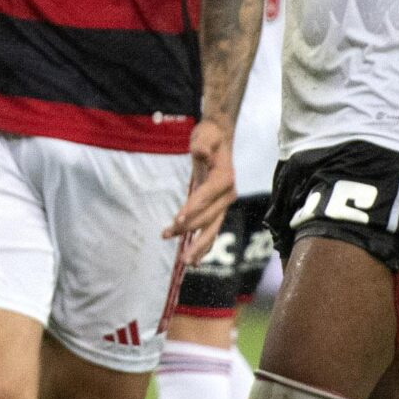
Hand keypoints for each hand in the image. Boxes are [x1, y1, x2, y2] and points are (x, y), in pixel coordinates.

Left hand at [163, 118, 236, 264]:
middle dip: (190, 230)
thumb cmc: (210, 137)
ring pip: (212, 228)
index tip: (177, 220)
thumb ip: (202, 145)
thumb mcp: (205, 136)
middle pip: (208, 217)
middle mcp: (228, 194)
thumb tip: (200, 152)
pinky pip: (212, 229)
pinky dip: (204, 245)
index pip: (205, 196)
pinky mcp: (218, 208)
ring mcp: (225, 204)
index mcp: (224, 179)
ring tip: (186, 262)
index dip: (192, 208)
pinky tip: (195, 260)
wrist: (220, 138)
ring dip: (199, 246)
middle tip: (171, 239)